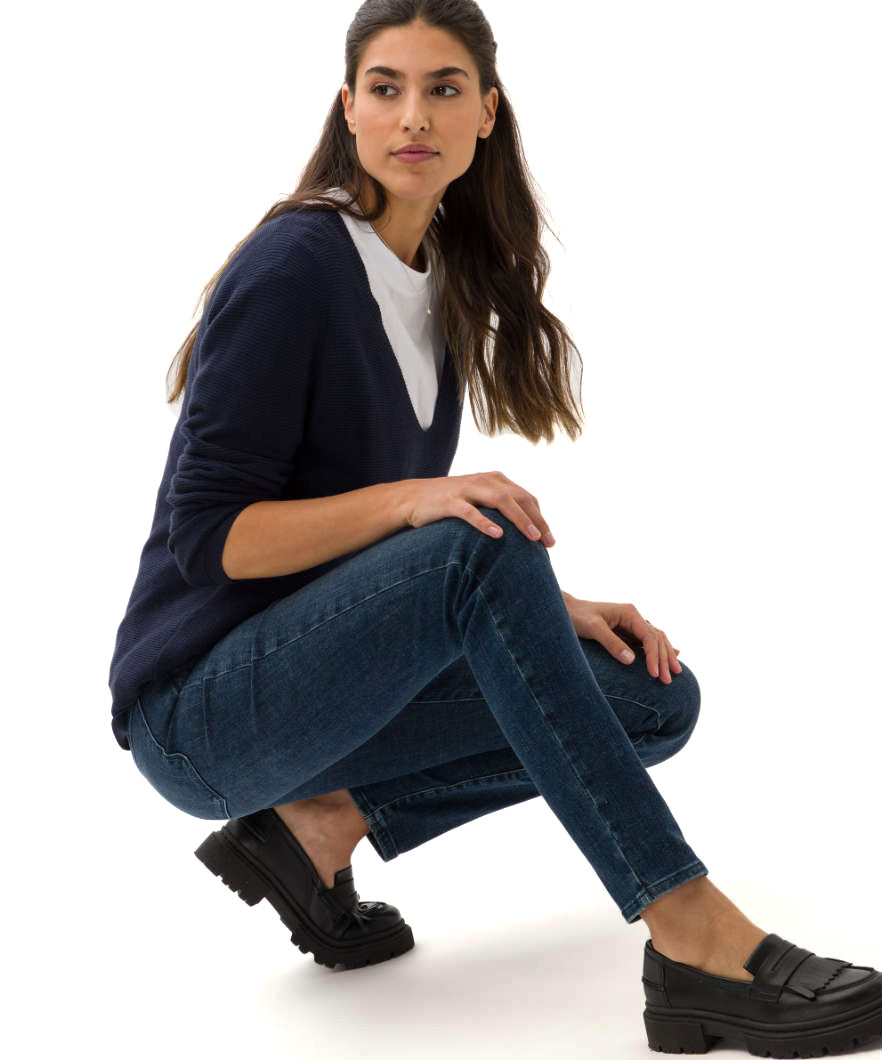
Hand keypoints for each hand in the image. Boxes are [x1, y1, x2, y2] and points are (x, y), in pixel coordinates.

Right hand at [402, 471, 554, 545]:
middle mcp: (484, 480)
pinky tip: (498, 535)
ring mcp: (467, 489)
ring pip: (501, 501)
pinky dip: (485, 523)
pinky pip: (470, 512)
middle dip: (537, 520)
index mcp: (495, 480)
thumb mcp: (478, 500)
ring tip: (532, 537)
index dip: (540, 518)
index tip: (549, 540)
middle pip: (519, 498)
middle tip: (548, 543)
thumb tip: (524, 532)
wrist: (411, 498)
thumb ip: (499, 508)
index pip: (526, 497)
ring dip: (519, 519)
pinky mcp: (449, 501)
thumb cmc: (449, 504)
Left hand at [561, 594, 681, 683]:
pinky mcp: (627, 632)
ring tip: (675, 673)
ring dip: (666, 656)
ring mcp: (632, 624)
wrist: (566, 610)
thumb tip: (631, 661)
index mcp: (629, 613)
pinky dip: (660, 650)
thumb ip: (611, 643)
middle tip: (667, 681)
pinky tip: (674, 655)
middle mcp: (634, 617)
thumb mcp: (592, 628)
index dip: (654, 656)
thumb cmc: (577, 617)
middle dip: (664, 659)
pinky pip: (648, 642)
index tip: (654, 674)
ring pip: (656, 640)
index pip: (649, 636)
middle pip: (657, 639)